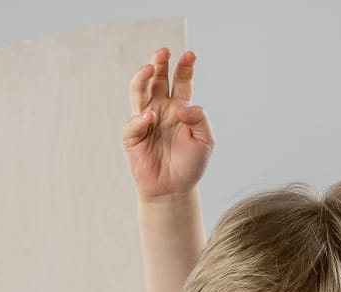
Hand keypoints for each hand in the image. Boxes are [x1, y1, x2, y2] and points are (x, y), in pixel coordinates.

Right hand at [123, 46, 213, 199]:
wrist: (174, 191)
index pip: (181, 81)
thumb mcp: (206, 141)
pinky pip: (134, 122)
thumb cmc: (191, 166)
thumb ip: (200, 119)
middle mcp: (161, 109)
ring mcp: (146, 121)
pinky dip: (141, 118)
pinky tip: (151, 117)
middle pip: (158, 79)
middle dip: (159, 63)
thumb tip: (181, 107)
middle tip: (163, 52)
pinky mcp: (134, 137)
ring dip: (143, 78)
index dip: (184, 67)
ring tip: (150, 68)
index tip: (190, 55)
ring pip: (139, 91)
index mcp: (179, 107)